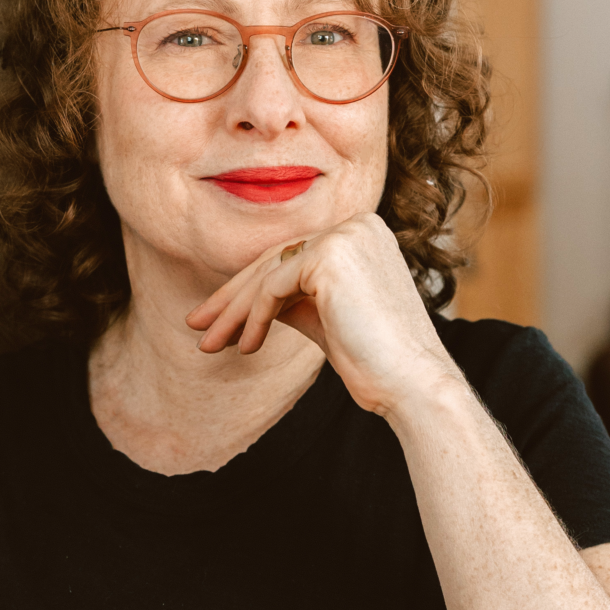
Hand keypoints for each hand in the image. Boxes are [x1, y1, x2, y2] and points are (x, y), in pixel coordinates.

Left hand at [186, 212, 462, 418]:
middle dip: (231, 297)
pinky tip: (245, 346)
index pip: (291, 256)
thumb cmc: (374, 360)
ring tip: (208, 344)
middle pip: (275, 260)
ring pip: (268, 271)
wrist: (413, 385)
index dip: (248, 288)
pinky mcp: (331, 254)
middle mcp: (358, 223)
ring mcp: (346, 235)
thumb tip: (246, 300)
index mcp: (363, 232)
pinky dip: (252, 317)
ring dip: (233, 311)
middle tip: (196, 325)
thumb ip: (292, 297)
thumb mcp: (324, 317)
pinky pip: (273, 285)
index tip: (216, 317)